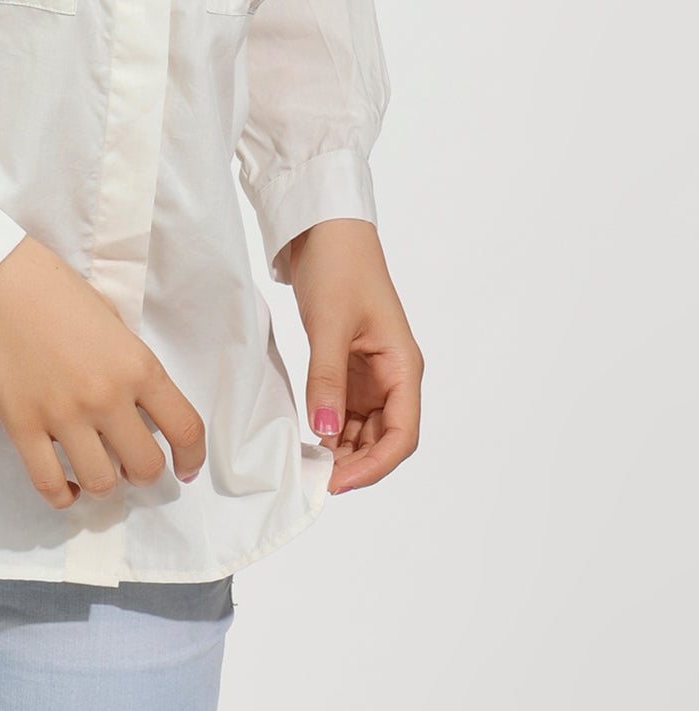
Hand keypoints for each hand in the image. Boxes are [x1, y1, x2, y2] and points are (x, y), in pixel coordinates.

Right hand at [0, 236, 206, 509]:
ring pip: (101, 483)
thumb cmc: (53, 288)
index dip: (192, 459)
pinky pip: (49, 485)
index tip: (185, 470)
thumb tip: (136, 404)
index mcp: (136, 364)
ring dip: (104, 484)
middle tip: (130, 465)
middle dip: (144, 474)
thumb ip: (128, 363)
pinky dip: (63, 496)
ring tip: (96, 470)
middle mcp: (106, 395)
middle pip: (146, 467)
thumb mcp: (110, 318)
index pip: (185, 428)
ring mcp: (63, 414)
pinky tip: (66, 486)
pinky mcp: (22, 426)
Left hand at [288, 218, 422, 494]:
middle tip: (315, 478)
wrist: (324, 229)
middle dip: (354, 462)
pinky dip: (328, 426)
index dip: (374, 465)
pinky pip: (344, 408)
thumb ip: (326, 379)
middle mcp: (392, 375)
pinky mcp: (348, 366)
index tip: (339, 481)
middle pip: (383, 438)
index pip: (402, 434)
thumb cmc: (340, 267)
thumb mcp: (330, 324)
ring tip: (308, 463)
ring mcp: (371, 373)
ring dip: (340, 448)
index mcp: (403, 367)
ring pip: (362, 428)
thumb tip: (322, 431)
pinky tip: (306, 437)